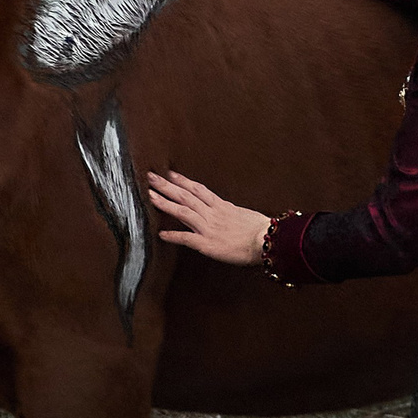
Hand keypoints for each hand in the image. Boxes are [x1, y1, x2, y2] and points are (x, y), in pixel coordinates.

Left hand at [147, 170, 270, 266]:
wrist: (267, 240)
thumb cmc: (261, 229)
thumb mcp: (245, 215)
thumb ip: (231, 212)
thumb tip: (227, 210)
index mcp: (222, 206)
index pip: (198, 189)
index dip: (182, 181)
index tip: (169, 173)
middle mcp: (212, 214)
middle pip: (185, 195)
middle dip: (166, 185)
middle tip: (150, 177)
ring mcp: (208, 228)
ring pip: (182, 211)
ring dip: (165, 203)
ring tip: (149, 196)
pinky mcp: (207, 244)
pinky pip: (186, 238)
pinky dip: (173, 236)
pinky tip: (160, 234)